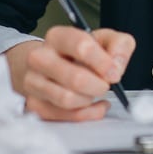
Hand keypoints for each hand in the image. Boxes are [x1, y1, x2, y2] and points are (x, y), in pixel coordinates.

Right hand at [3, 26, 135, 121]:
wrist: (47, 64)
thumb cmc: (76, 52)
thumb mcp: (102, 39)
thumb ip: (118, 45)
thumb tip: (116, 67)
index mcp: (57, 37)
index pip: (82, 46)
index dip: (103, 62)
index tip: (113, 72)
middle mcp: (40, 58)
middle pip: (76, 78)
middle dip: (98, 85)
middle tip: (105, 84)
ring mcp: (33, 82)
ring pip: (67, 99)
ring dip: (89, 99)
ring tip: (95, 92)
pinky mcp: (34, 104)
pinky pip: (64, 116)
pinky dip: (86, 114)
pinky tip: (93, 106)